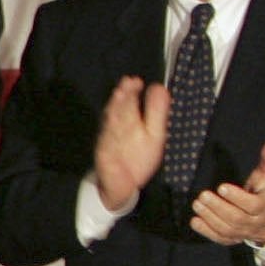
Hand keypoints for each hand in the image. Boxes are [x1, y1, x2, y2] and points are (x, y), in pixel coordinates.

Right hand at [92, 75, 170, 213]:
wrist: (122, 184)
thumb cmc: (138, 155)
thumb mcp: (154, 132)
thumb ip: (155, 111)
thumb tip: (159, 87)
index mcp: (129, 122)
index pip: (128, 104)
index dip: (131, 92)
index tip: (135, 81)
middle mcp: (117, 130)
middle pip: (119, 111)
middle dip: (123, 98)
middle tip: (127, 84)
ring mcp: (110, 143)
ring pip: (112, 126)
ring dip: (115, 113)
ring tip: (119, 98)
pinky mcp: (105, 157)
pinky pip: (108, 147)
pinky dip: (109, 138)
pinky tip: (112, 130)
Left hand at [192, 141, 264, 248]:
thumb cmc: (264, 194)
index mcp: (264, 206)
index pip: (252, 205)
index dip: (237, 197)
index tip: (221, 187)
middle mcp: (253, 222)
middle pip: (236, 218)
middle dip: (218, 207)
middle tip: (203, 195)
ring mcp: (242, 233)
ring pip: (225, 229)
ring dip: (209, 217)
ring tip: (197, 203)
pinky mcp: (231, 239)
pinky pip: (218, 238)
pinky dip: (205, 231)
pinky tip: (194, 220)